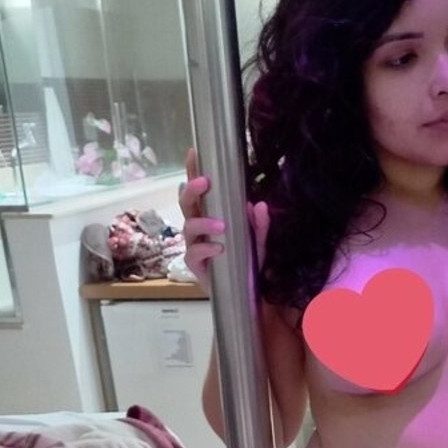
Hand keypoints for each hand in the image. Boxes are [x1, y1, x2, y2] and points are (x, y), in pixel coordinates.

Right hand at [180, 146, 268, 284]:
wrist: (245, 295)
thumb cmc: (245, 262)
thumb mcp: (259, 242)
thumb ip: (260, 225)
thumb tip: (260, 204)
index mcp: (210, 215)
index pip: (200, 190)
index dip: (194, 171)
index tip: (194, 153)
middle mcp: (198, 227)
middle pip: (186, 203)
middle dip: (192, 190)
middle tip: (205, 183)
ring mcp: (194, 245)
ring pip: (188, 227)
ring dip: (203, 222)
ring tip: (221, 225)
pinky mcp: (195, 265)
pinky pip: (194, 253)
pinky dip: (207, 249)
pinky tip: (220, 248)